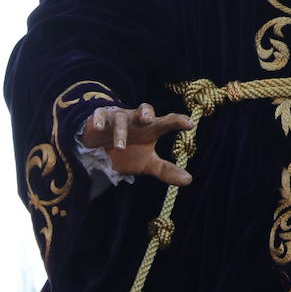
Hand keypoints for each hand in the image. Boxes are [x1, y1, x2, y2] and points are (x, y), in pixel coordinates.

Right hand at [80, 102, 194, 185]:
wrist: (100, 149)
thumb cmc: (129, 152)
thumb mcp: (147, 163)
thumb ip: (166, 170)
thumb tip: (188, 180)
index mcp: (151, 128)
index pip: (167, 122)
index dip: (178, 121)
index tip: (190, 123)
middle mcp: (136, 119)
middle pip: (144, 111)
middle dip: (146, 113)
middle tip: (149, 120)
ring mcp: (118, 117)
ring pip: (121, 119)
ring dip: (120, 132)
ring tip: (120, 147)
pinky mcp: (100, 119)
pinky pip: (100, 116)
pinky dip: (99, 120)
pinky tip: (100, 127)